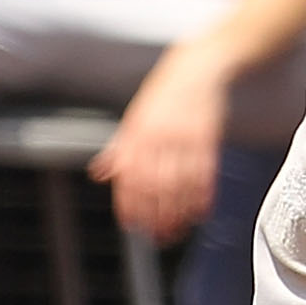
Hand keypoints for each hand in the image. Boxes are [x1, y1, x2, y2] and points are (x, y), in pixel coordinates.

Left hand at [89, 44, 228, 242]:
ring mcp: (184, 135)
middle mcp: (158, 135)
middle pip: (155, 186)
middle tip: (158, 237)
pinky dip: (202, 195)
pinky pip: (204, 172)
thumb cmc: (165, 94)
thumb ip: (119, 147)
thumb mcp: (135, 117)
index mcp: (137, 132)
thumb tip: (98, 173)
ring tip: (178, 229)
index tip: (133, 225)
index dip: (130, 205)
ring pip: (180, 184)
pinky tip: (200, 210)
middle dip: (156, 216)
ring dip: (179, 212)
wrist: (199, 68)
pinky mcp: (207, 136)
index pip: (128, 177)